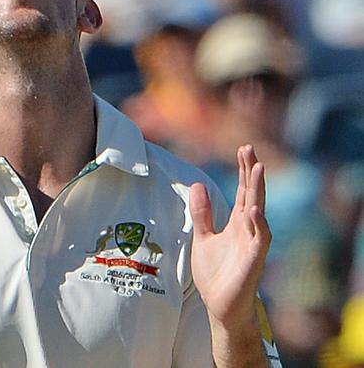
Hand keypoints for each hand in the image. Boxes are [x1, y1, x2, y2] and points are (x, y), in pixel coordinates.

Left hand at [190, 145, 270, 329]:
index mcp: (236, 224)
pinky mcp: (253, 260)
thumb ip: (202, 214)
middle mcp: (247, 229)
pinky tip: (253, 209)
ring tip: (257, 168)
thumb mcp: (202, 238)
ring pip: (258, 211)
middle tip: (249, 149)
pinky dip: (257, 224)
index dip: (243, 171)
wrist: (219, 307)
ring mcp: (252, 244)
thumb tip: (197, 185)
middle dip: (251, 172)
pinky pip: (259, 239)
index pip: (242, 191)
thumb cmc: (215, 274)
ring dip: (258, 190)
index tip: (243, 149)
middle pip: (251, 194)